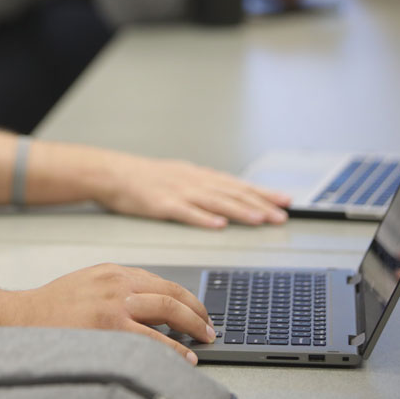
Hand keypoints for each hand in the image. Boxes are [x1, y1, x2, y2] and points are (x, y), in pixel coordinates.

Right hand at [15, 264, 215, 363]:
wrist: (22, 317)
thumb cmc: (53, 306)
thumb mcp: (89, 284)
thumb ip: (118, 289)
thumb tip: (152, 307)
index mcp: (113, 272)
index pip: (160, 282)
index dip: (184, 298)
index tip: (195, 310)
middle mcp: (117, 284)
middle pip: (170, 294)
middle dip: (196, 311)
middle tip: (208, 326)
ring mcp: (114, 305)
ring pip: (167, 312)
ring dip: (192, 327)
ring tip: (204, 340)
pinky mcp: (110, 328)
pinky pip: (153, 339)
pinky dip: (174, 349)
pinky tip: (185, 356)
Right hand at [96, 153, 290, 227]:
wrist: (113, 173)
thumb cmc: (144, 177)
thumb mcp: (178, 175)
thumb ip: (203, 185)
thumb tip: (226, 194)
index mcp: (199, 177)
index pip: (238, 185)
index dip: (263, 193)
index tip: (285, 200)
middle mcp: (194, 182)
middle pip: (232, 193)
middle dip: (260, 204)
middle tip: (282, 215)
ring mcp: (179, 192)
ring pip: (215, 202)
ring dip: (240, 211)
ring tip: (260, 219)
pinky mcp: (162, 205)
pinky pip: (186, 213)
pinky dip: (204, 219)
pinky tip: (219, 225)